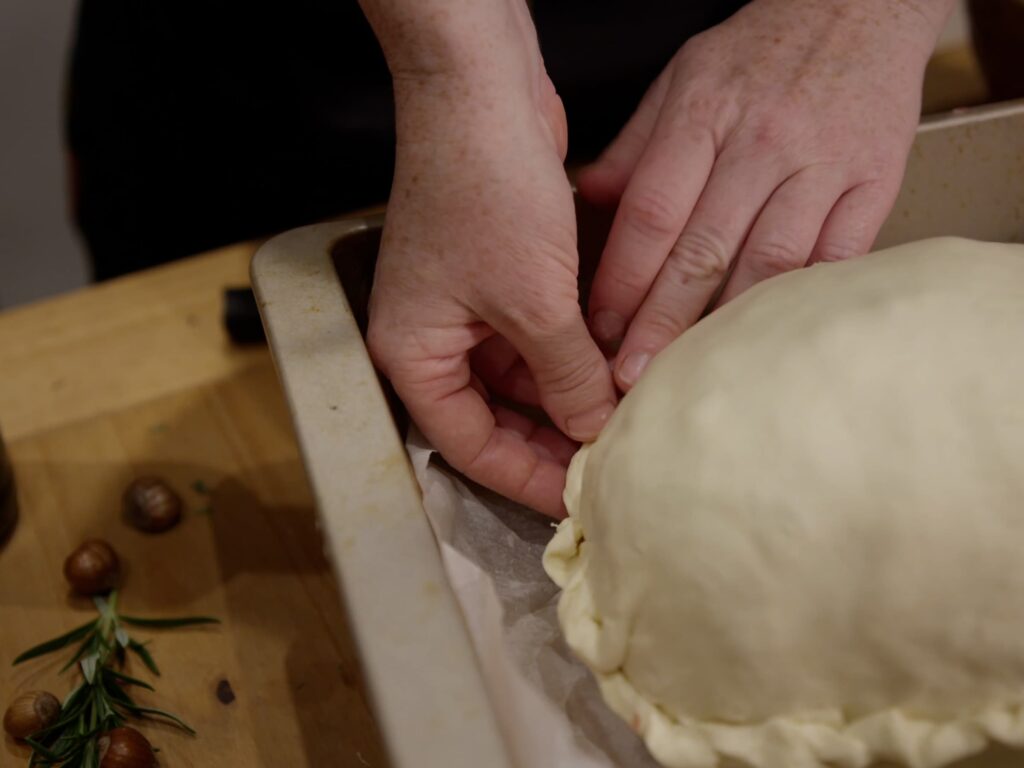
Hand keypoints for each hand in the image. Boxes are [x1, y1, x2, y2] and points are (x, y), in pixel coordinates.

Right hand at [367, 10, 615, 517]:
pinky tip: (613, 372)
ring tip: (621, 423)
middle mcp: (431, 337)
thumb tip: (595, 429)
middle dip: (552, 439)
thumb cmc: (484, 187)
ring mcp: (463, 307)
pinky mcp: (496, 278)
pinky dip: (570, 356)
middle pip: (493, 418)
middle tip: (608, 464)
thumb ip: (568, 376)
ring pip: (519, 380)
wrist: (480, 90)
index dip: (526, 477)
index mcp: (413, 354)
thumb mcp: (534, 301)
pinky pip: (532, 338)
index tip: (577, 498)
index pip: (468, 445)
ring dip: (568, 398)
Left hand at [579, 0, 952, 390]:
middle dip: (660, 322)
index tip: (595, 328)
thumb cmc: (762, 48)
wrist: (861, 6)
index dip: (621, 279)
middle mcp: (762, 143)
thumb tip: (590, 201)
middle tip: (630, 378)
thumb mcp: (684, 75)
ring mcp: (821, 166)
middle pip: (702, 250)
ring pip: (767, 265)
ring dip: (724, 328)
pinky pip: (834, 260)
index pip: (652, 212)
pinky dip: (798, 307)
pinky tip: (767, 344)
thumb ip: (636, 144)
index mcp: (704, 113)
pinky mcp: (873, 184)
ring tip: (691, 375)